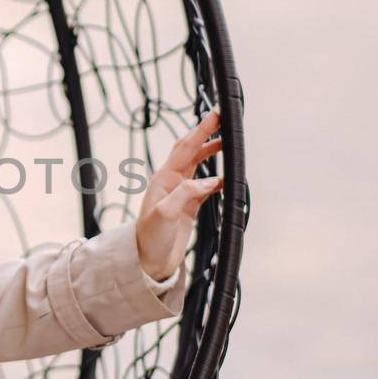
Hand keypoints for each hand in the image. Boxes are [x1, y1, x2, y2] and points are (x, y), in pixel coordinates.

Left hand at [134, 107, 224, 282]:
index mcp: (164, 179)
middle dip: (206, 134)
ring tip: (228, 144)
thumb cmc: (150, 239)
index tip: (215, 116)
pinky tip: (226, 179)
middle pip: (192, 151)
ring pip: (199, 166)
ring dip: (212, 153)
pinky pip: (205, 187)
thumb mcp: (165, 214)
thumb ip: (186, 194)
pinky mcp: (188, 207)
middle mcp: (172, 182)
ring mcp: (180, 194)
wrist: (149, 262)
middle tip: (223, 120)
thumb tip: (211, 180)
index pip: (185, 148)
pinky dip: (217, 180)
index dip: (201, 131)